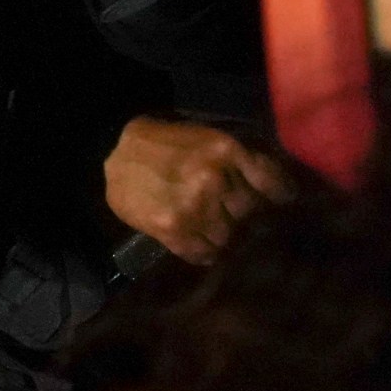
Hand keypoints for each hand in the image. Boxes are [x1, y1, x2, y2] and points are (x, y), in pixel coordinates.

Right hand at [104, 116, 291, 263]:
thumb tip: (276, 190)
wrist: (109, 149)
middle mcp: (215, 179)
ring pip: (227, 236)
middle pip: (250, 212)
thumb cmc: (162, 141)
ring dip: (220, 233)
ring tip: (207, 226)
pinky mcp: (172, 229)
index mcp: (226, 151)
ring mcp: (194, 207)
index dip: (280, 195)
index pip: (273, 184)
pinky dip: (203, 252)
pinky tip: (197, 243)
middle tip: (230, 210)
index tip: (282, 201)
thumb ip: (239, 160)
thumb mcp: (206, 137)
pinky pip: (202, 253)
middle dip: (241, 212)